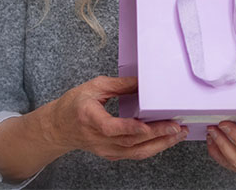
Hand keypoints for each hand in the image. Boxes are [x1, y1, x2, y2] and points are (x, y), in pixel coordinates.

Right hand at [35, 75, 187, 160]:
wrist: (58, 128)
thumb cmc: (73, 105)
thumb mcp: (94, 87)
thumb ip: (120, 85)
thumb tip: (143, 82)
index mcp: (90, 117)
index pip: (111, 127)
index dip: (131, 128)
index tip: (149, 126)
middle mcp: (98, 138)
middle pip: (130, 142)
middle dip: (157, 135)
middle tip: (176, 127)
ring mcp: (105, 149)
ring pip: (135, 152)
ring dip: (160, 144)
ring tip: (177, 134)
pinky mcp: (111, 154)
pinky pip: (134, 155)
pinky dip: (151, 148)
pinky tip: (164, 140)